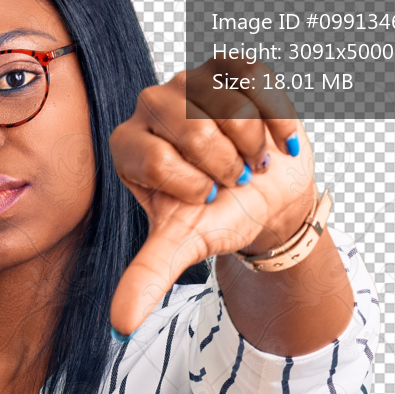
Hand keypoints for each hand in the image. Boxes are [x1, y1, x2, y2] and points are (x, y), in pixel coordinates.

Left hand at [108, 58, 318, 335]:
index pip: (156, 159)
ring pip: (225, 101)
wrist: (268, 197)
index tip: (203, 199)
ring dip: (250, 144)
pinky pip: (255, 82)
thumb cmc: (218, 217)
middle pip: (190, 126)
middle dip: (223, 165)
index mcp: (128, 146)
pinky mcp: (232, 67)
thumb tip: (121, 326)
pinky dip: (274, 119)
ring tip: (250, 160)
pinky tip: (272, 139)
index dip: (193, 186)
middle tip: (231, 180)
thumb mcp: (183, 247)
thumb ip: (148, 276)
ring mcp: (192, 79)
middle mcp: (152, 106)